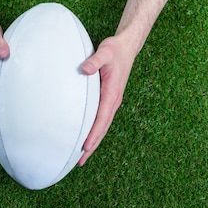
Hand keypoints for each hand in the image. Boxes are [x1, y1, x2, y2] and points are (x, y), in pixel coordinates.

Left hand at [78, 35, 134, 165]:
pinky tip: (88, 135)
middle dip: (92, 144)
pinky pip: (102, 118)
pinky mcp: (109, 98)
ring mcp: (112, 100)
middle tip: (80, 161)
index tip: (85, 146)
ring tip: (82, 155)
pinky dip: (95, 130)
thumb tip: (85, 70)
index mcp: (112, 93)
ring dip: (94, 140)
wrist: (127, 47)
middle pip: (103, 127)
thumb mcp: (105, 52)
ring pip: (103, 125)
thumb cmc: (115, 50)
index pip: (102, 118)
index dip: (93, 133)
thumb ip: (94, 61)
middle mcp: (114, 100)